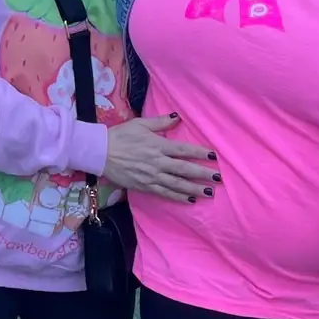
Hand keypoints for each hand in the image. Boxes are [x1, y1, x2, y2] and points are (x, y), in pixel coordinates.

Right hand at [102, 116, 217, 201]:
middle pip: (185, 170)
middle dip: (203, 174)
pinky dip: (178, 197)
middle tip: (218, 179)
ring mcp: (152, 176)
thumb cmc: (120, 136)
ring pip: (177, 184)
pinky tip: (189, 200)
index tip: (214, 157)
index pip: (184, 150)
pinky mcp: (144, 186)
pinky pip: (164, 193)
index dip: (200, 153)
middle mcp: (158, 162)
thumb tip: (177, 117)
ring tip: (209, 193)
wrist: (100, 152)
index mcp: (158, 145)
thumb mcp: (140, 124)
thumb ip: (161, 122)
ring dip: (195, 189)